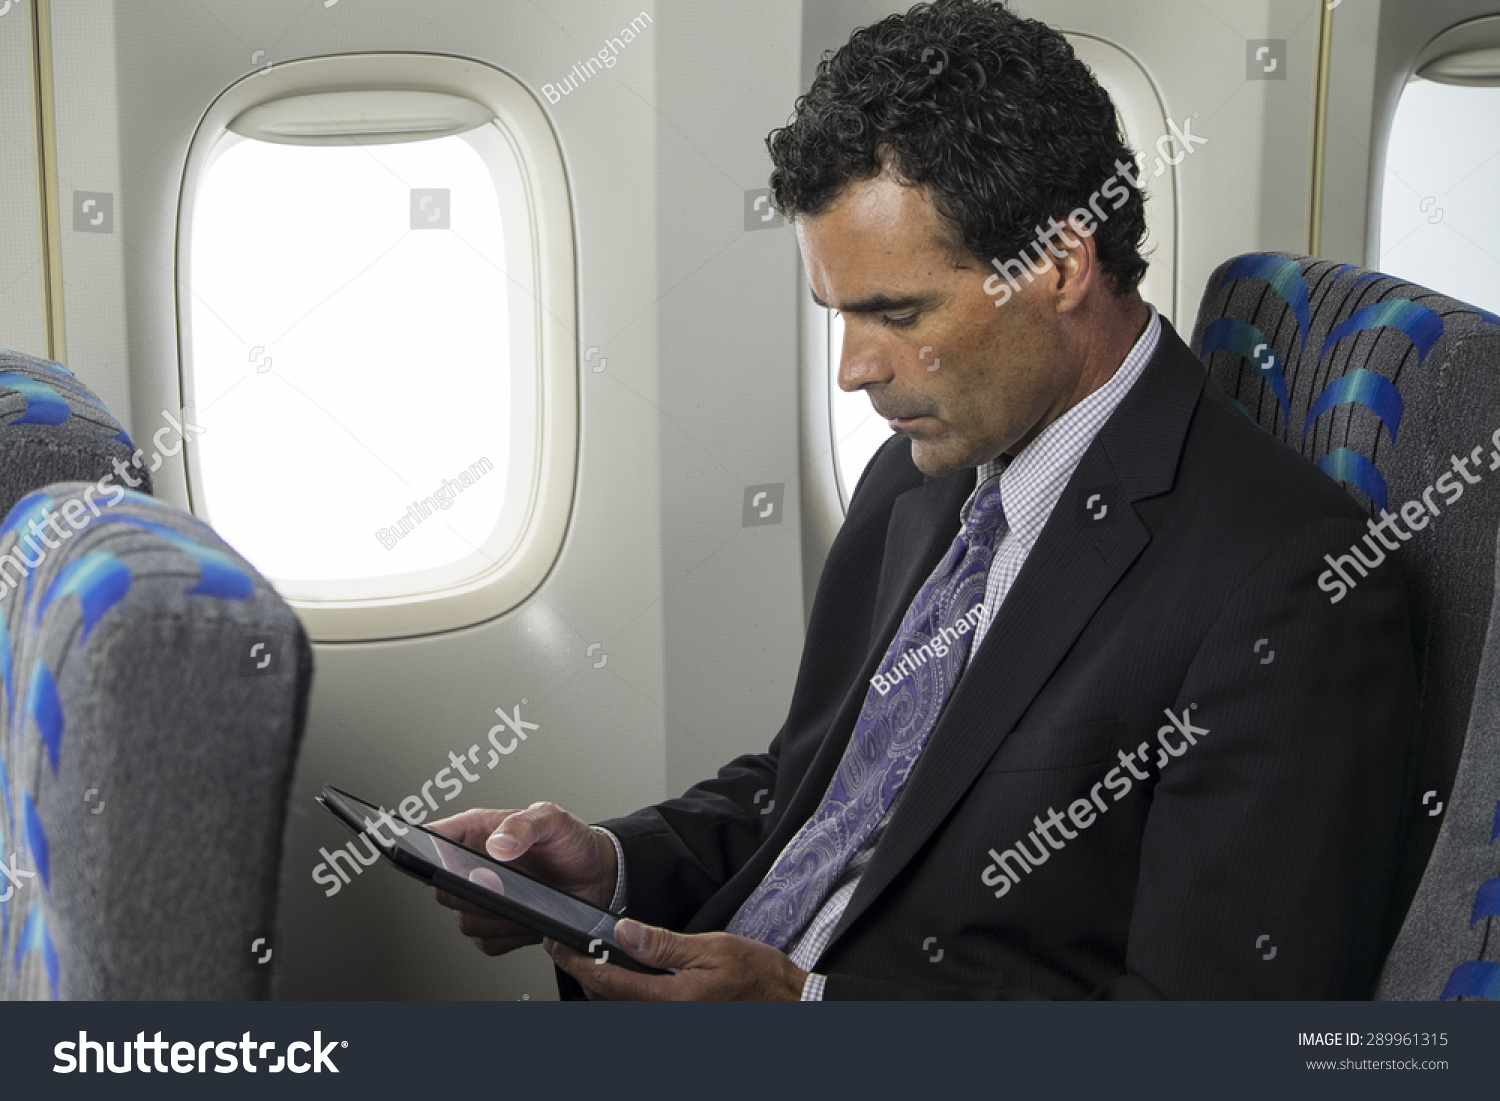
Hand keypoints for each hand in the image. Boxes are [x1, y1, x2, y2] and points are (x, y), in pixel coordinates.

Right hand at [428, 802, 617, 956]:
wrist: (595, 877)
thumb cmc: (570, 842)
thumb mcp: (554, 821)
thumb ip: (525, 825)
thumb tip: (497, 846)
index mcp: (476, 831)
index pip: (433, 838)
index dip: (424, 850)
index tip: (435, 861)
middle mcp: (471, 866)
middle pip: (442, 889)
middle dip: (472, 892)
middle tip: (502, 884)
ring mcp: (481, 898)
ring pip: (464, 921)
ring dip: (496, 916)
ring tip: (527, 900)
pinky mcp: (494, 926)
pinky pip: (487, 942)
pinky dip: (509, 935)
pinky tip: (530, 918)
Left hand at [545, 919, 807, 1000]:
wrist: (785, 1007)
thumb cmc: (757, 979)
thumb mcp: (713, 947)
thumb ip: (663, 944)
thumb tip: (624, 933)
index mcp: (669, 1000)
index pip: (606, 982)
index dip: (576, 961)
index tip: (559, 942)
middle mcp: (662, 1020)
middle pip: (603, 999)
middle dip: (581, 970)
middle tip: (565, 944)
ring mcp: (666, 1026)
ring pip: (615, 1008)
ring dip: (597, 984)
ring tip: (588, 955)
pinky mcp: (672, 1025)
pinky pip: (633, 1011)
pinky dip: (618, 994)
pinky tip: (620, 976)